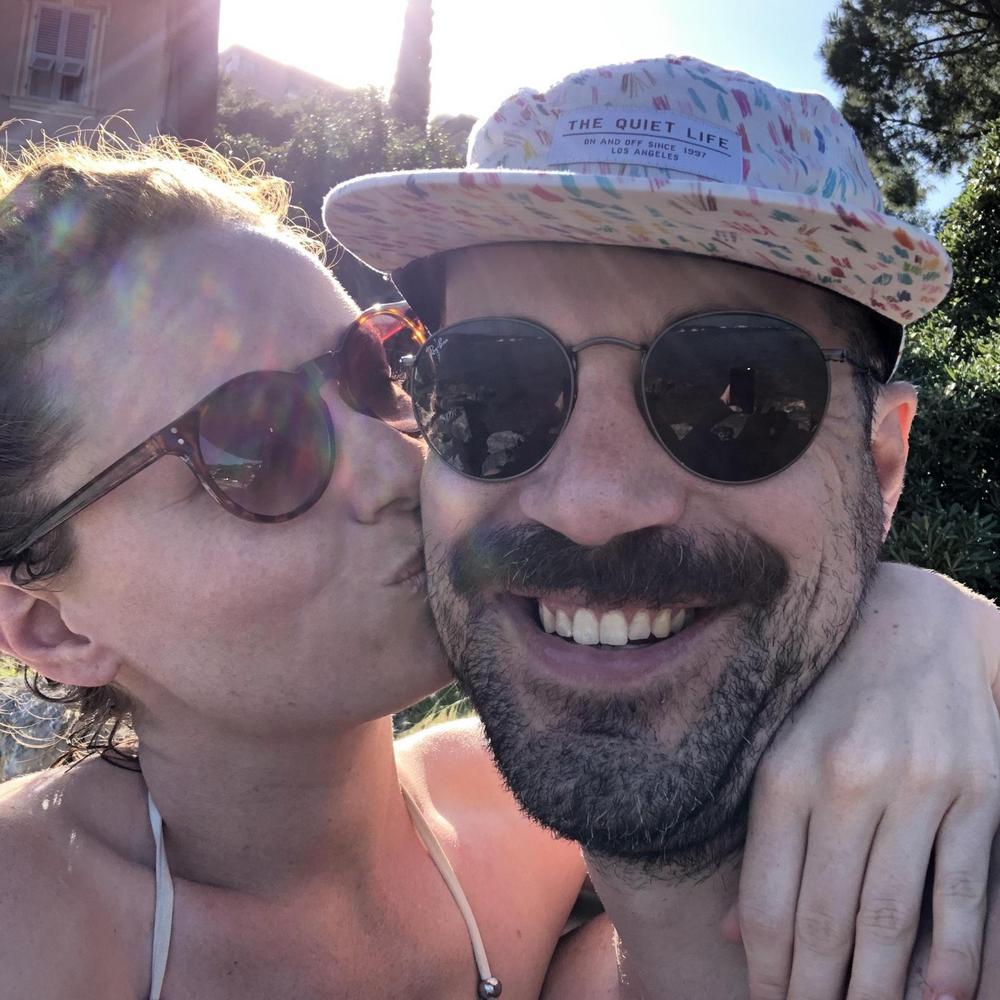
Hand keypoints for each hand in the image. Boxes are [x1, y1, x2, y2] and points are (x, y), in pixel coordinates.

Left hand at [729, 563, 999, 999]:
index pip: (769, 896)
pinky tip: (940, 998)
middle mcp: (846, 780)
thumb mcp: (777, 751)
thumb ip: (760, 839)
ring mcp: (916, 786)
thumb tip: (733, 934)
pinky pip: (964, 891)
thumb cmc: (831, 698)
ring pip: (893, 917)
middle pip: (828, 918)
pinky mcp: (976, 791)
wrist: (917, 626)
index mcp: (784, 770)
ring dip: (879, 988)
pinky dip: (955, 957)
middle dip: (817, 991)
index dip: (767, 966)